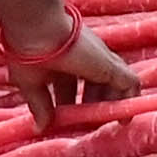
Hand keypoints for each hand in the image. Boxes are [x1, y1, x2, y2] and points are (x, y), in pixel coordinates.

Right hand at [3, 17, 136, 129]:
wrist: (37, 29)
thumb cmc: (27, 51)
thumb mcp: (31, 84)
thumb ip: (40, 106)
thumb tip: (40, 127)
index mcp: (62, 60)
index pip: (72, 85)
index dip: (71, 104)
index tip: (65, 120)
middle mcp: (84, 58)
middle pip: (96, 84)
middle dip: (92, 105)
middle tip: (86, 123)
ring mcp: (99, 60)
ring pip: (115, 83)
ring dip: (110, 104)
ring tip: (105, 122)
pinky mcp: (110, 64)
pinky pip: (129, 83)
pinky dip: (129, 101)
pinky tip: (124, 119)